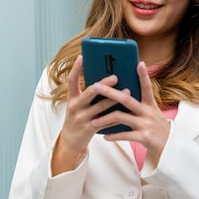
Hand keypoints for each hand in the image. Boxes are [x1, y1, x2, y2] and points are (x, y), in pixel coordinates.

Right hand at [51, 55, 121, 174]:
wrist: (70, 141)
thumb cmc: (78, 118)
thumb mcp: (78, 105)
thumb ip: (88, 94)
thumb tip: (105, 81)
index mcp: (72, 98)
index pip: (71, 81)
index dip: (75, 69)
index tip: (81, 57)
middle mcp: (75, 107)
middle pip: (90, 92)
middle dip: (103, 84)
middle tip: (116, 77)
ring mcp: (81, 118)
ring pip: (100, 107)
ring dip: (115, 99)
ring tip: (128, 91)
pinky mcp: (89, 129)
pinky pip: (105, 121)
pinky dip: (116, 116)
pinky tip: (127, 111)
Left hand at [92, 61, 170, 164]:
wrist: (170, 148)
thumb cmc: (155, 127)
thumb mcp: (150, 113)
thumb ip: (138, 105)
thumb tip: (121, 93)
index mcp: (150, 104)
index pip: (146, 87)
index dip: (143, 75)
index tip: (139, 63)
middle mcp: (148, 112)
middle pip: (126, 99)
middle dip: (109, 92)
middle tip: (96, 86)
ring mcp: (146, 124)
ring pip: (121, 117)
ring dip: (105, 119)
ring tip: (93, 121)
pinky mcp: (144, 137)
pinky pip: (124, 135)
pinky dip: (113, 135)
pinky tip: (104, 136)